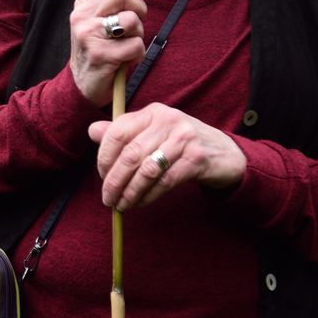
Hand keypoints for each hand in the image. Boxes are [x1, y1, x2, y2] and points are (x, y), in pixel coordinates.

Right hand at [66, 0, 150, 105]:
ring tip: (127, 43)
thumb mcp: (101, 16)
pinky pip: (136, 44)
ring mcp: (88, 34)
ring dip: (139, 33)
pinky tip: (126, 60)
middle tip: (134, 25)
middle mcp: (82, 15)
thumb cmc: (99, 47)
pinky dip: (138, 54)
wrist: (83, 85)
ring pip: (131, 19)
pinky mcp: (100, 55)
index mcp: (83, 2)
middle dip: (140, 8)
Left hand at [87, 103, 247, 210]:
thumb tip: (92, 131)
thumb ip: (124, 132)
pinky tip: (140, 203)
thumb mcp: (154, 133)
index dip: (104, 157)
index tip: (102, 177)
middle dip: (114, 180)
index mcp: (152, 112)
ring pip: (146, 170)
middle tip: (107, 199)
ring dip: (130, 192)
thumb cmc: (181, 144)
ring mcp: (184, 138)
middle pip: (130, 154)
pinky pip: (164, 181)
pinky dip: (148, 196)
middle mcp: (168, 120)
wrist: (225, 154)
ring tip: (121, 205)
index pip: (117, 132)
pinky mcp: (197, 158)